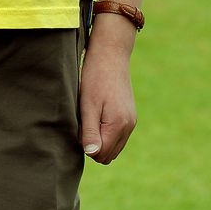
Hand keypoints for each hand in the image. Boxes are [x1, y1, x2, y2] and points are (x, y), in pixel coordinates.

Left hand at [79, 28, 136, 164]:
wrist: (110, 54)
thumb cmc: (95, 78)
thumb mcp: (87, 105)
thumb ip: (89, 131)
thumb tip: (92, 154)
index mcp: (119, 125)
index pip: (100, 154)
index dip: (86, 145)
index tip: (80, 125)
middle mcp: (129, 126)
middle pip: (108, 154)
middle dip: (93, 144)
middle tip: (83, 121)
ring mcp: (131, 121)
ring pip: (113, 146)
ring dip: (99, 138)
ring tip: (90, 115)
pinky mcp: (129, 115)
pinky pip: (117, 136)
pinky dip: (105, 131)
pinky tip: (97, 113)